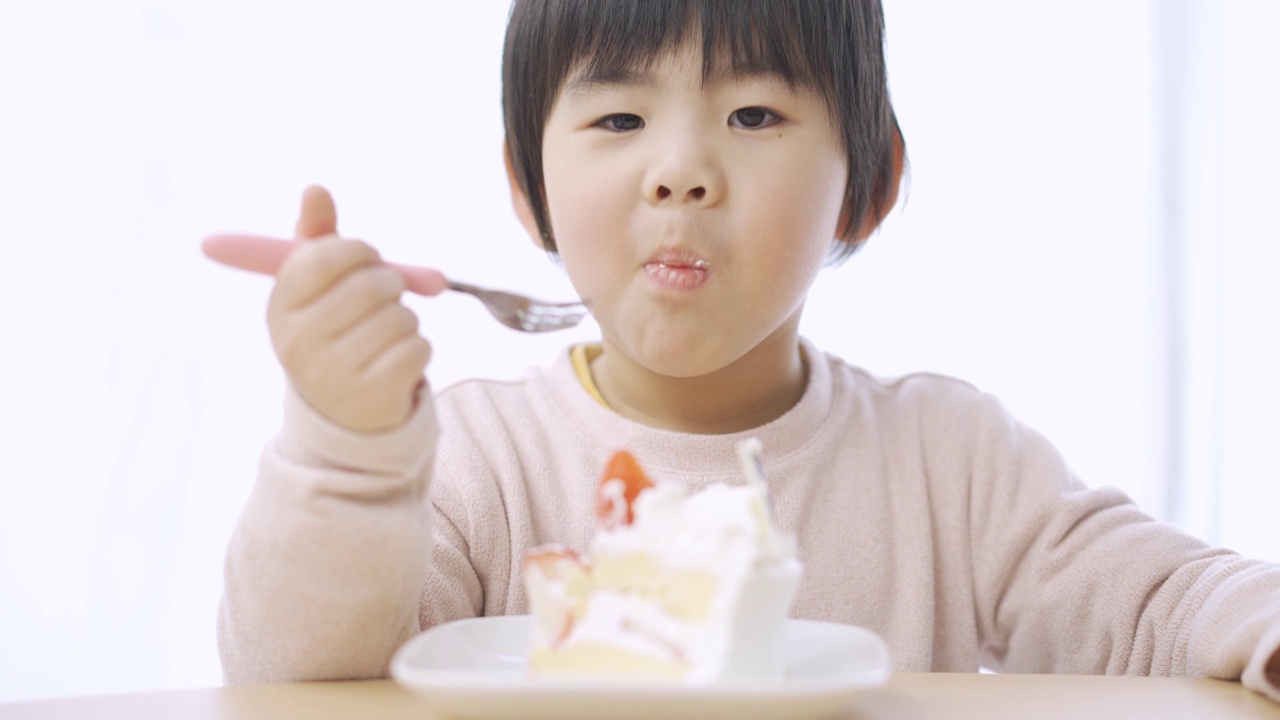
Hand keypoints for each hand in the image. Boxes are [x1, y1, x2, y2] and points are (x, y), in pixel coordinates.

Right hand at [266, 185, 431, 431]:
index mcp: (280, 309)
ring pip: (398, 317)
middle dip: (389, 281)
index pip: (321, 260)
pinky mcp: (373, 395)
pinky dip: (418, 346)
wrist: (342, 411)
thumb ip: (317, 239)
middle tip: (386, 290)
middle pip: (367, 287)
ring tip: (387, 330)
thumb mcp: (316, 289)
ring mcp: (334, 375)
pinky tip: (397, 358)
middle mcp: (298, 344)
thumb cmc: (331, 331)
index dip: (355, 249)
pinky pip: (417, 347)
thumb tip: (315, 190)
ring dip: (404, 317)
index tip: (366, 255)